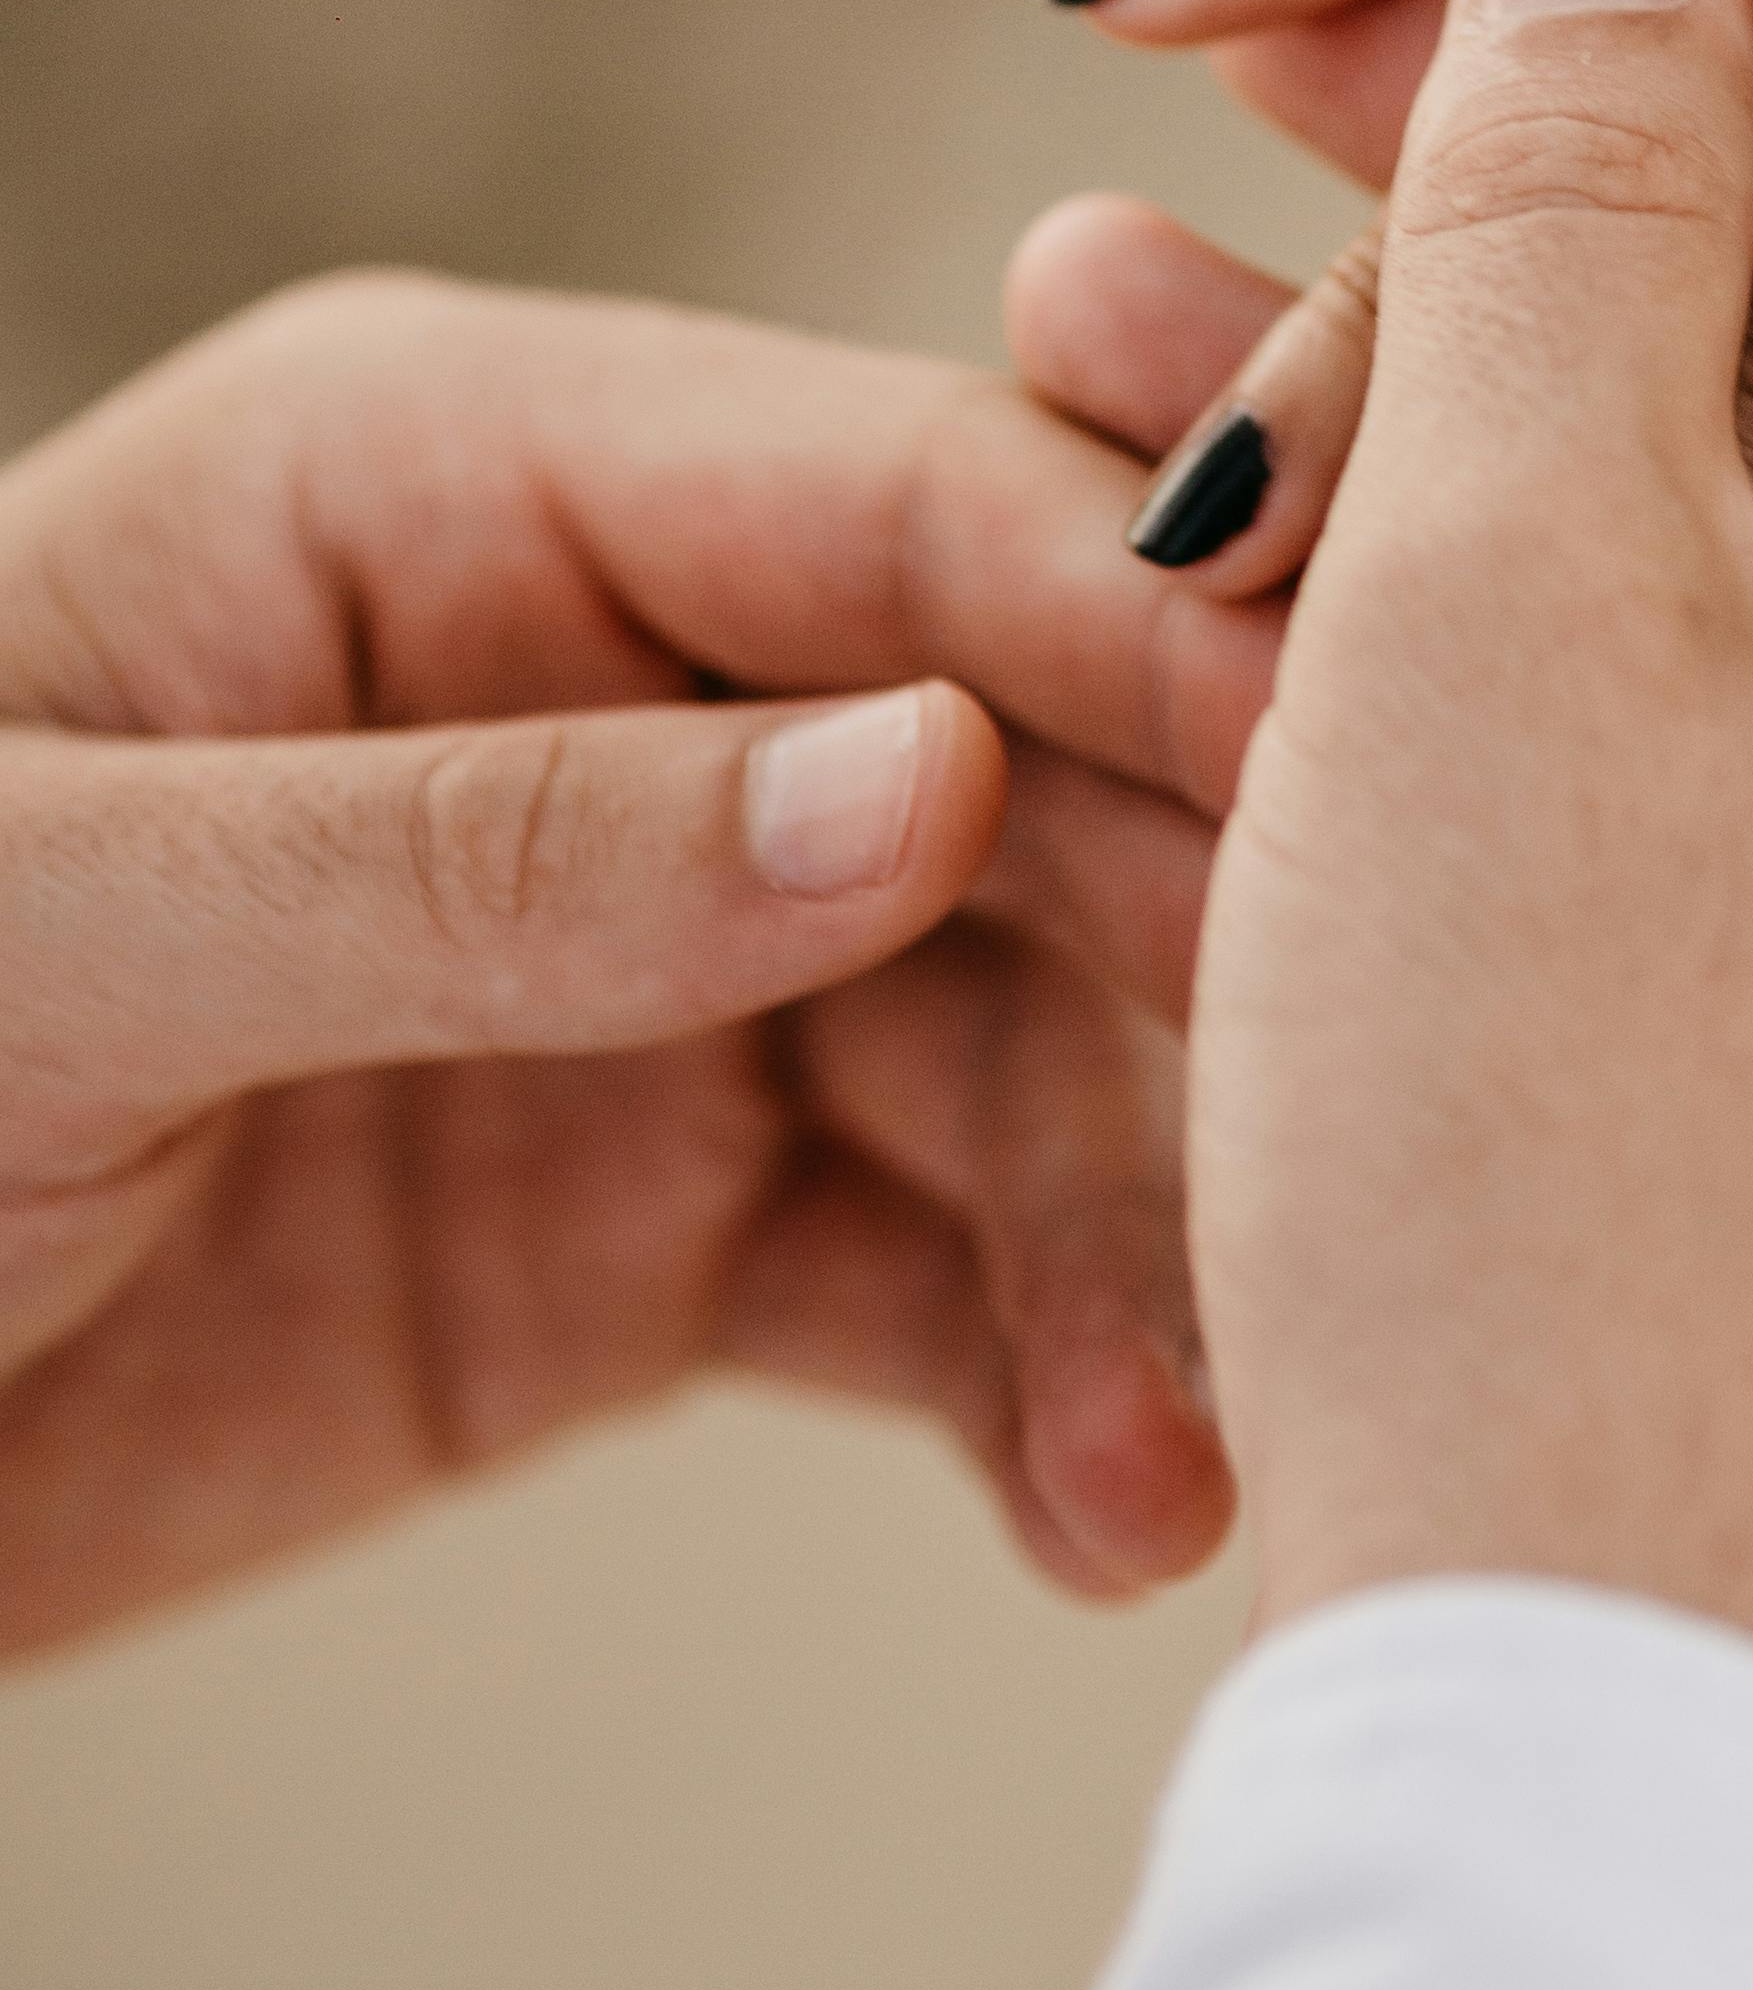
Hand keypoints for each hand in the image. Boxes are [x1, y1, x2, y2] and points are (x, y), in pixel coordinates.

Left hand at [0, 269, 1290, 1654]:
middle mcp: (613, 680)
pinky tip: (1113, 1510)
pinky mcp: (658, 1209)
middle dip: (1204, 943)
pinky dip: (1037, 1374)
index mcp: (463, 479)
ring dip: (1137, 1225)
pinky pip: (922, 1259)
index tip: (1383, 767)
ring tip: (1203, 1447)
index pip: (897, 497)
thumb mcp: (54, 919)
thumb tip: (913, 780)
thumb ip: (481, 850)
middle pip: (1022, 756)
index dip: (1155, 613)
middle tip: (1370, 1146)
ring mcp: (651, 951)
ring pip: (1017, 1034)